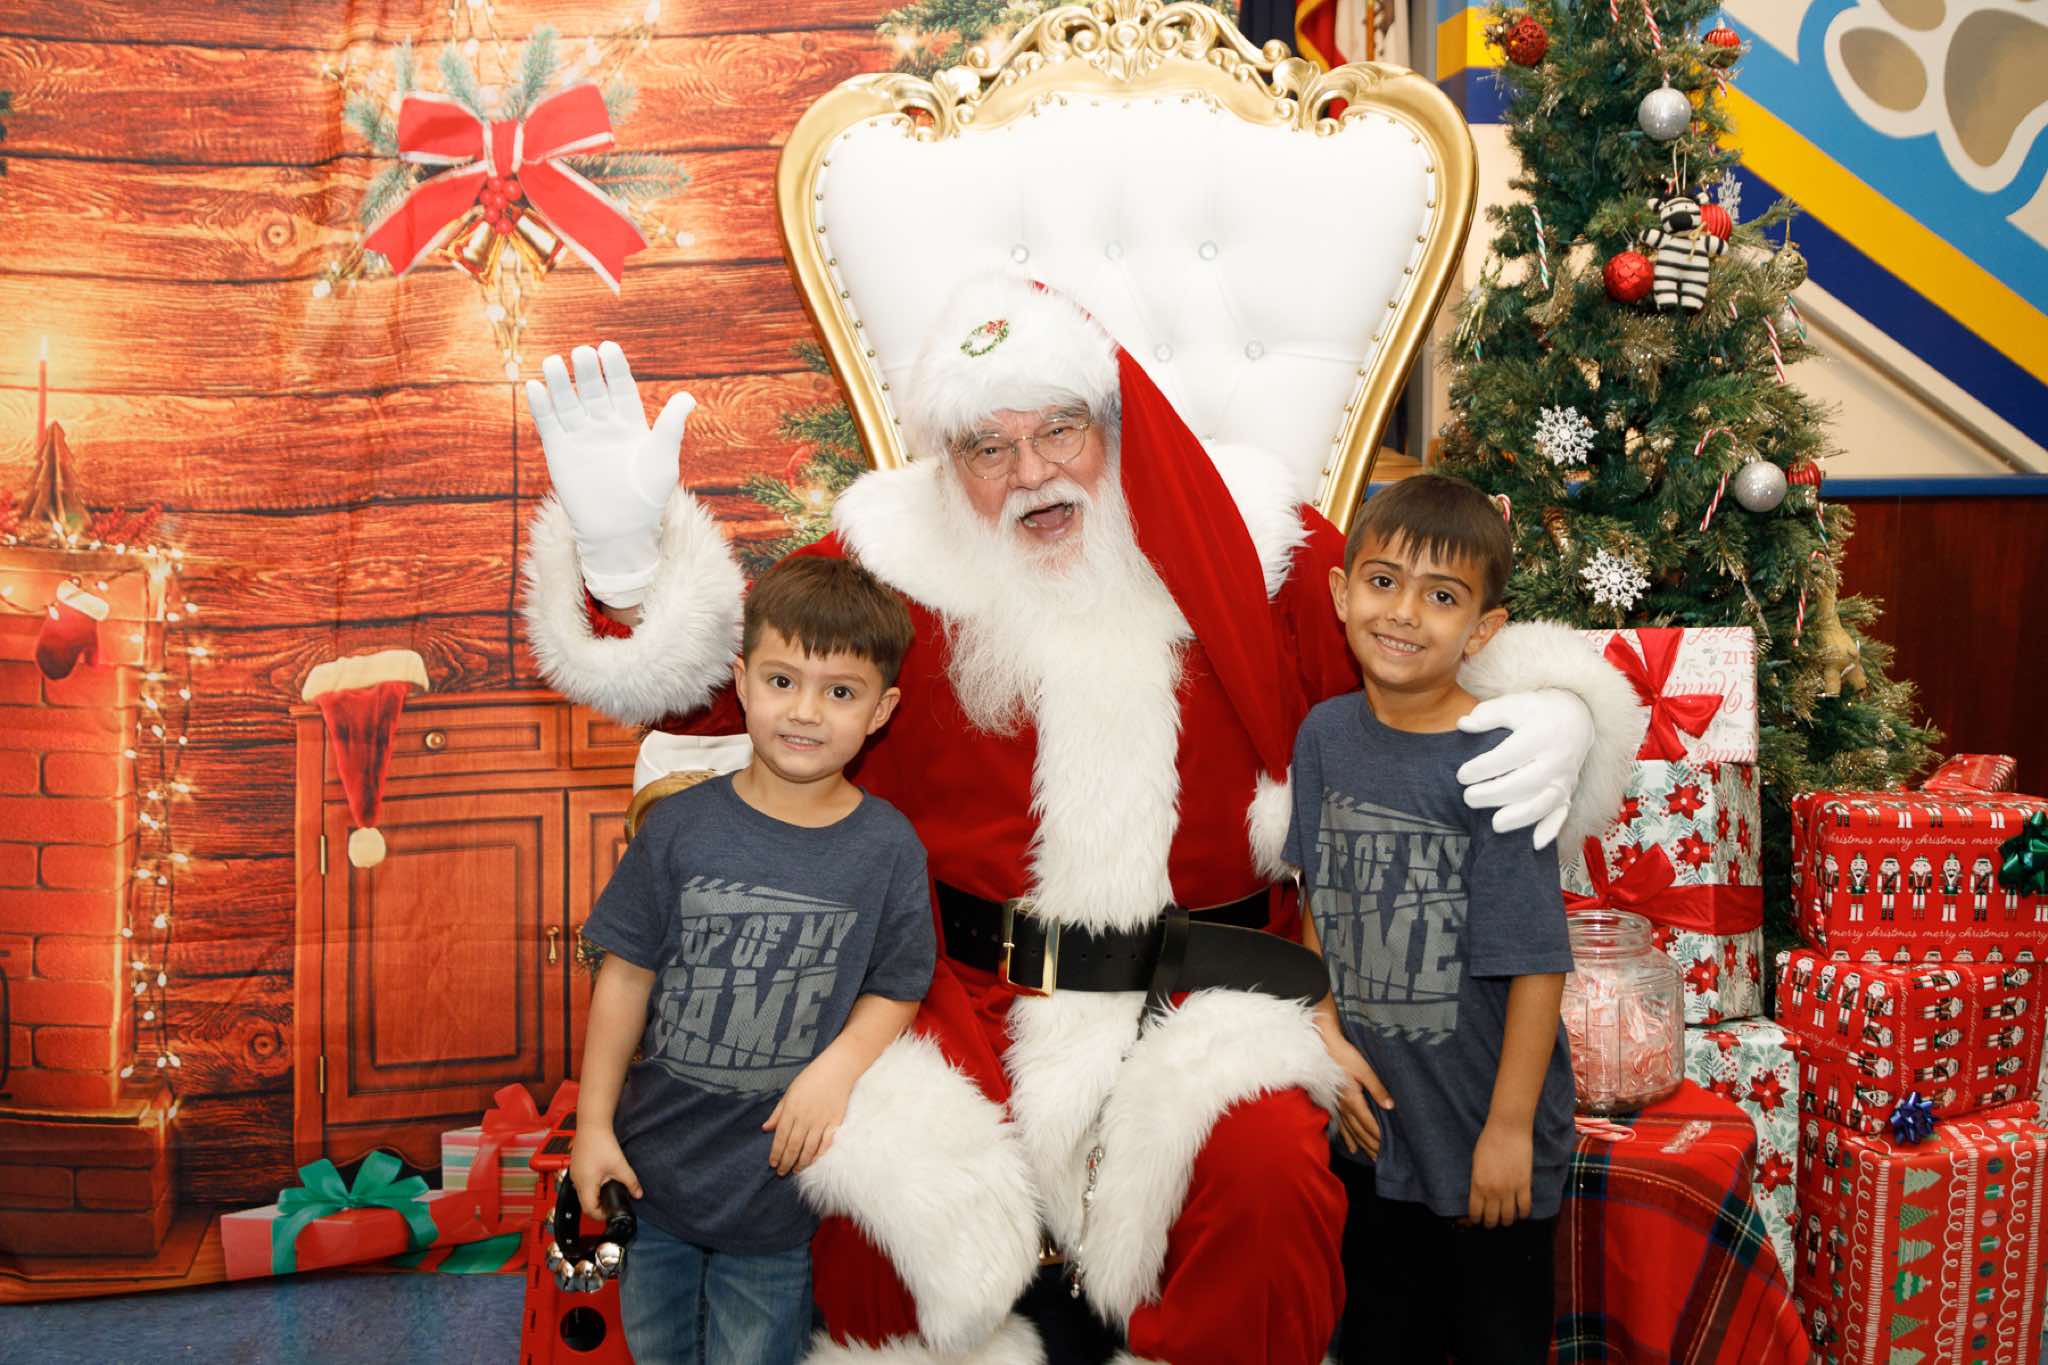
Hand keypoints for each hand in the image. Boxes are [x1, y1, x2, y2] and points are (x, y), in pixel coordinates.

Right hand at [524, 341, 696, 605]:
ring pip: (567, 402)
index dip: (613, 368)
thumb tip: (688, 397)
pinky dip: (541, 406)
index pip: (620, 387)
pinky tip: (535, 387)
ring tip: (552, 362)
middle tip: (581, 353)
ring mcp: (580, 436)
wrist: (619, 530)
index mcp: (630, 422)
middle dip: (585, 371)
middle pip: (592, 390)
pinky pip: (548, 423)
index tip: (608, 347)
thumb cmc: (647, 496)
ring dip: (558, 382)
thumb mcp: (663, 459)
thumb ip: (671, 427)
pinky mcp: (559, 450)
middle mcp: (604, 424)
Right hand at [568, 1127, 643, 1222]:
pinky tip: (601, 1181)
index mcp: (585, 1184)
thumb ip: (630, 1182)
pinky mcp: (575, 1167)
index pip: (589, 1210)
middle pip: (584, 1203)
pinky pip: (581, 1183)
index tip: (611, 1213)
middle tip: (611, 1205)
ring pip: (582, 1193)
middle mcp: (576, 1181)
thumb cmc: (601, 1143)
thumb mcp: (620, 1165)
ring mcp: (574, 1174)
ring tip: (608, 1193)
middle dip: (598, 1207)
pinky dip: (590, 1187)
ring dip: (594, 1197)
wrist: (592, 1125)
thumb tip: (638, 1194)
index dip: (600, 1215)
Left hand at [763, 1051, 857, 1175]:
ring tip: (795, 1171)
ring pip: (809, 1148)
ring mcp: (821, 1122)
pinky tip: (813, 1161)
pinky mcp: (834, 1123)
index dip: (776, 1153)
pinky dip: (819, 1155)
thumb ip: (778, 1113)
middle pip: (793, 1146)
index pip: (780, 1137)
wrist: (837, 1070)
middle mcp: (805, 1118)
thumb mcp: (789, 1093)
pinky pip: (826, 1143)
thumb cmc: (811, 1079)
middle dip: (786, 1162)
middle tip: (781, 1173)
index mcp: (791, 1110)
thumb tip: (766, 1129)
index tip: (772, 1164)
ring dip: (801, 1162)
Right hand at [1316, 1015, 1392, 1158]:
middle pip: (1359, 1131)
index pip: (1368, 1123)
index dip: (1378, 1136)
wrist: (1324, 1045)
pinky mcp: (1333, 1101)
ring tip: (1368, 1156)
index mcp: (1352, 1099)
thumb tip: (1390, 1107)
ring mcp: (1337, 1105)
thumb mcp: (1364, 1070)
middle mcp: (1344, 1106)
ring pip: (1350, 1130)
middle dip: (1370, 1145)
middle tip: (1380, 1158)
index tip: (1387, 1148)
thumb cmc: (1345, 1055)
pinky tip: (1349, 1145)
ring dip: (1360, 1144)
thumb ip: (1377, 1089)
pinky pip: (1340, 1124)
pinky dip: (1346, 1137)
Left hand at [1456, 689, 1594, 848]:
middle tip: (1468, 798)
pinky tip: (1533, 844)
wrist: (1577, 717)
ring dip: (1519, 817)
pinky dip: (1550, 830)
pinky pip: (1562, 815)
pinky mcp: (1568, 792)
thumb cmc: (1537, 711)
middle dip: (1494, 794)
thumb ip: (1487, 714)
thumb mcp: (1514, 703)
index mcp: (1541, 735)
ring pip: (1543, 803)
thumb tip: (1463, 724)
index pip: (1508, 756)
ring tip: (1494, 825)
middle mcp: (1556, 759)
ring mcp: (1564, 779)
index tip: (1461, 775)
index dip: (1483, 768)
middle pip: (1525, 783)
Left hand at [1467, 1120, 1532, 1227]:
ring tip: (1506, 1221)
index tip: (1477, 1220)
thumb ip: (1478, 1181)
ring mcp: (1510, 1189)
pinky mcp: (1525, 1185)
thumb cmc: (1488, 1141)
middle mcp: (1493, 1191)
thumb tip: (1480, 1194)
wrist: (1508, 1130)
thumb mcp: (1476, 1162)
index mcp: (1478, 1184)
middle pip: (1492, 1217)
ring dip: (1506, 1221)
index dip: (1476, 1219)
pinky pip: (1525, 1206)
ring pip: (1508, 1215)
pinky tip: (1521, 1214)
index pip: (1475, 1211)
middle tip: (1491, 1224)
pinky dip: (1523, 1213)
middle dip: (1491, 1223)